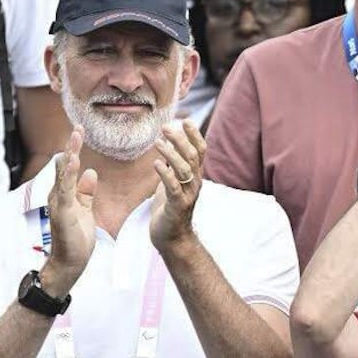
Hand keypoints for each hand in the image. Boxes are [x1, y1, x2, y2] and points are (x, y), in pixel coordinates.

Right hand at [42, 126, 97, 295]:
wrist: (70, 263)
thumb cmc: (75, 239)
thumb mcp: (85, 210)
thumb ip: (86, 192)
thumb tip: (91, 173)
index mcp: (65, 194)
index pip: (69, 168)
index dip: (74, 150)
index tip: (79, 131)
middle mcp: (58, 196)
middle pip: (64, 166)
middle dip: (71, 146)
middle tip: (78, 127)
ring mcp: (59, 203)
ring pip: (63, 173)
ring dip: (70, 154)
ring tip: (76, 135)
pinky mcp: (63, 212)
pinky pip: (65, 189)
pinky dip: (68, 174)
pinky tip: (72, 160)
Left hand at [150, 120, 203, 252]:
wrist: (172, 238)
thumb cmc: (170, 208)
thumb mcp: (172, 182)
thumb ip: (173, 166)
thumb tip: (168, 145)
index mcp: (195, 176)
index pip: (201, 150)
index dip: (195, 135)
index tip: (185, 120)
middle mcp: (195, 183)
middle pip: (193, 156)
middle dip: (180, 139)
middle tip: (166, 127)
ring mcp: (188, 195)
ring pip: (184, 169)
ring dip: (171, 154)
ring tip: (158, 143)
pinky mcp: (177, 206)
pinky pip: (173, 187)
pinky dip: (165, 174)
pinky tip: (156, 164)